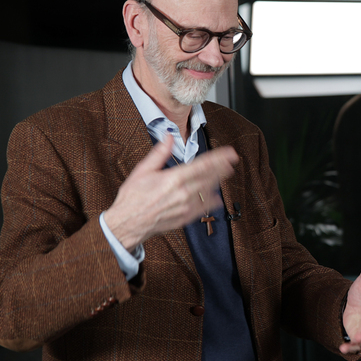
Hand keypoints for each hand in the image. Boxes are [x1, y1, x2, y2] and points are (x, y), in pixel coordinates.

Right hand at [103, 134, 238, 250]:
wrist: (128, 223)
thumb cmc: (133, 198)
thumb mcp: (143, 170)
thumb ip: (159, 153)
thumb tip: (168, 136)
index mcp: (174, 179)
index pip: (203, 165)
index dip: (219, 157)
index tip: (229, 152)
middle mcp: (184, 193)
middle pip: (210, 177)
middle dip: (223, 167)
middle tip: (233, 159)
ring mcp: (186, 207)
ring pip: (209, 191)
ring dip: (219, 181)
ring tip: (227, 172)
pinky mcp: (186, 218)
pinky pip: (204, 208)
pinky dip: (212, 200)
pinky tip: (217, 195)